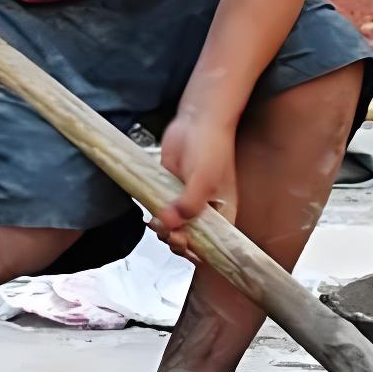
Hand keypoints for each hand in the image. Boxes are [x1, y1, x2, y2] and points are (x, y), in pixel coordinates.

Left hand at [153, 111, 237, 259]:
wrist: (197, 120)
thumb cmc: (211, 147)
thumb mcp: (204, 179)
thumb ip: (189, 204)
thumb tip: (169, 224)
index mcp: (222, 214)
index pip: (213, 244)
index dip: (198, 251)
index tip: (184, 243)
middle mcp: (205, 212)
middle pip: (191, 240)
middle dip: (177, 241)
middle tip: (169, 232)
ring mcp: (185, 202)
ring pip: (173, 228)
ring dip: (163, 231)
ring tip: (158, 221)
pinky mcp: (169, 191)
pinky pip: (161, 212)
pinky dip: (155, 218)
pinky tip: (149, 216)